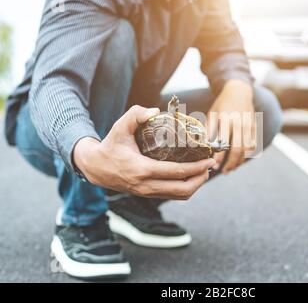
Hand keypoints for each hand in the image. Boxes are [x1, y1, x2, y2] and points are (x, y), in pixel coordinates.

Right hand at [73, 105, 214, 199]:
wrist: (96, 168)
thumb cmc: (111, 146)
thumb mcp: (120, 127)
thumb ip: (136, 114)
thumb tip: (155, 110)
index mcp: (142, 169)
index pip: (176, 172)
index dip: (196, 168)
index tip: (209, 160)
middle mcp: (147, 185)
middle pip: (182, 189)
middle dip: (200, 178)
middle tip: (210, 166)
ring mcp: (148, 193)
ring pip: (179, 196)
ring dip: (195, 186)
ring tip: (204, 172)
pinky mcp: (149, 194)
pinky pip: (172, 196)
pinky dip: (186, 189)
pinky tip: (192, 177)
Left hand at [207, 80, 256, 173]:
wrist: (239, 91)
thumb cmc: (221, 105)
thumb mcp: (212, 114)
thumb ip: (208, 130)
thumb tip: (203, 147)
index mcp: (225, 119)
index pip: (223, 143)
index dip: (219, 157)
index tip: (214, 165)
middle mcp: (239, 122)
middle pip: (237, 149)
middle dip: (230, 163)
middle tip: (223, 172)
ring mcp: (249, 125)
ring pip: (247, 149)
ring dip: (239, 161)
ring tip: (231, 169)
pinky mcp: (255, 127)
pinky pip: (253, 145)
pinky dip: (247, 155)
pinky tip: (238, 161)